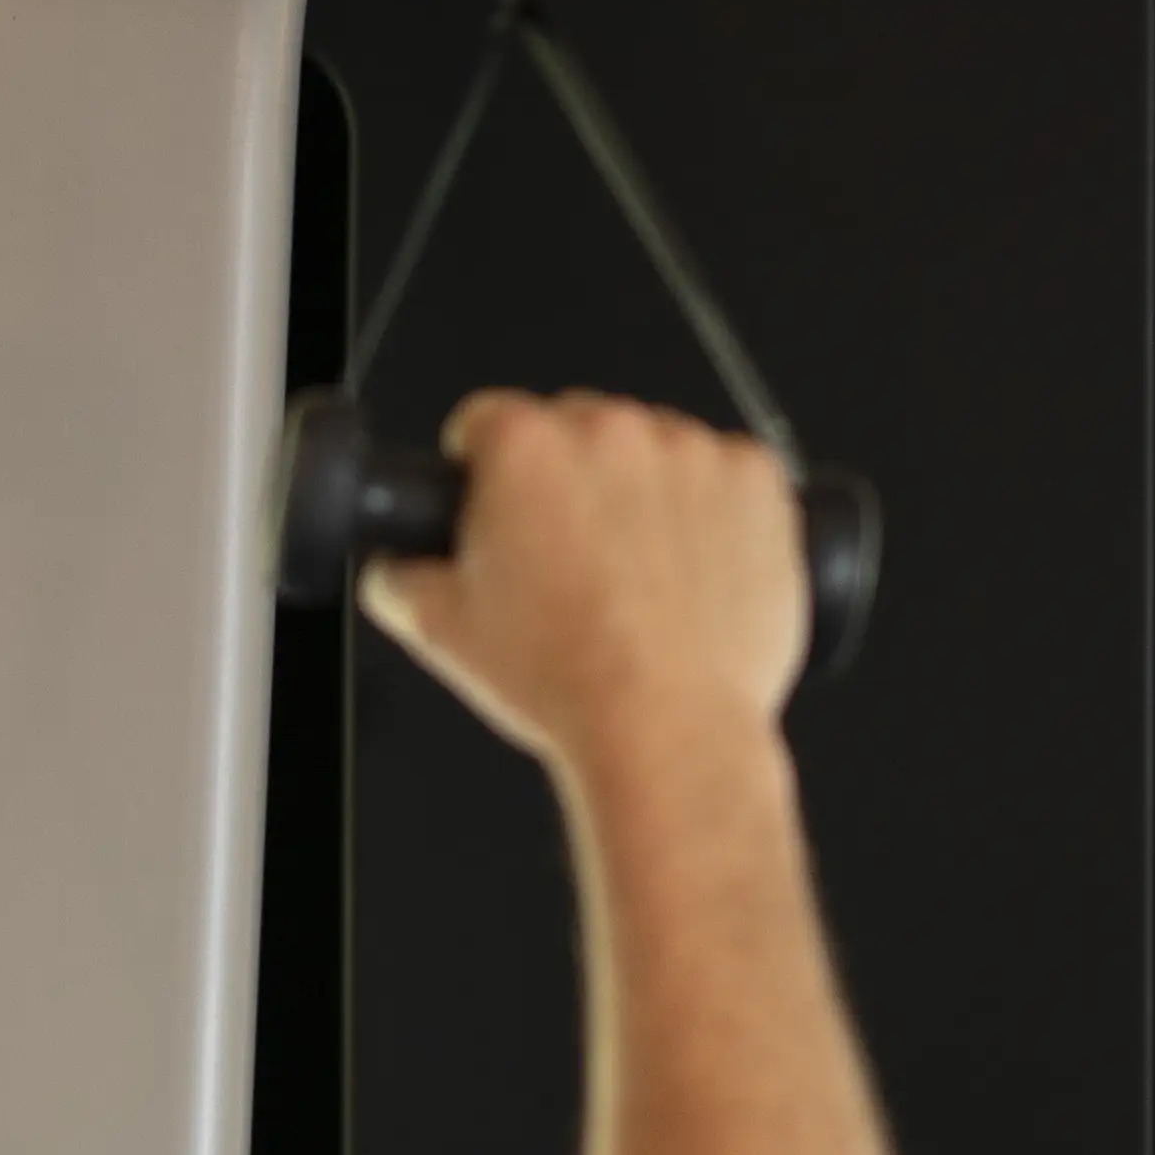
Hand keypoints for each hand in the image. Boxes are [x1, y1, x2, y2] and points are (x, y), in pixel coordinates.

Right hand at [362, 388, 808, 782]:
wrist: (668, 732)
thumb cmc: (569, 683)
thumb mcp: (441, 636)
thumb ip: (399, 579)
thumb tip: (398, 566)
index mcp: (524, 450)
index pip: (484, 423)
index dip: (483, 472)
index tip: (499, 508)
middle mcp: (609, 432)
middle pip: (574, 430)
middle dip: (568, 484)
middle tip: (569, 565)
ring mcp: (690, 450)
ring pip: (653, 452)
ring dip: (643, 496)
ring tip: (638, 582)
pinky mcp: (757, 481)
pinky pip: (727, 475)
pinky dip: (714, 513)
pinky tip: (692, 575)